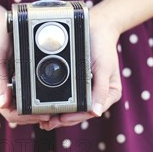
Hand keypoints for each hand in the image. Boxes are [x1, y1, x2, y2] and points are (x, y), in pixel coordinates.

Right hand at [0, 7, 51, 124]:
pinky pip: (32, 92)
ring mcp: (14, 86)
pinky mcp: (22, 78)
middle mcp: (6, 91)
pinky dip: (42, 97)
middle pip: (21, 114)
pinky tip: (54, 95)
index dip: (27, 118)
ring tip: (58, 107)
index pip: (11, 114)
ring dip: (40, 109)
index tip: (44, 115)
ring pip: (28, 106)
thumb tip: (4, 103)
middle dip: (37, 116)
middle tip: (56, 113)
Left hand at [39, 6, 121, 129]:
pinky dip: (56, 101)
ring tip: (43, 120)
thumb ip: (101, 89)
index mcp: (109, 94)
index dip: (75, 118)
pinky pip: (66, 95)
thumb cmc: (104, 46)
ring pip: (72, 107)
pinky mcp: (76, 82)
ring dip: (58, 114)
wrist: (97, 27)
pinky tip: (45, 106)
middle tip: (46, 124)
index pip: (90, 111)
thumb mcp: (104, 67)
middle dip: (63, 119)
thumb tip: (96, 112)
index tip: (61, 119)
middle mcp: (97, 94)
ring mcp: (86, 88)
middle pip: (79, 112)